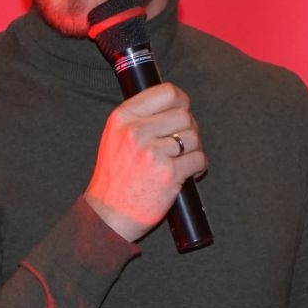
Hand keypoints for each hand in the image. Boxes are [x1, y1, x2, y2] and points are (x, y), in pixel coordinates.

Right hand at [83, 83, 206, 242]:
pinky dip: (199, 167)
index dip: (181, 101)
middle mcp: (136, 132)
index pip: (166, 92)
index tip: (183, 110)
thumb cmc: (115, 177)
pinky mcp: (169, 174)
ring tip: (181, 161)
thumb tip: (175, 104)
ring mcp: (153, 153)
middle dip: (189, 129)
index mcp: (123, 118)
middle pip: (184, 115)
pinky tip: (188, 173)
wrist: (109, 214)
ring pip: (193, 138)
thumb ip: (139, 117)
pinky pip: (198, 159)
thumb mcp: (115, 137)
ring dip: (194, 149)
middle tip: (181, 144)